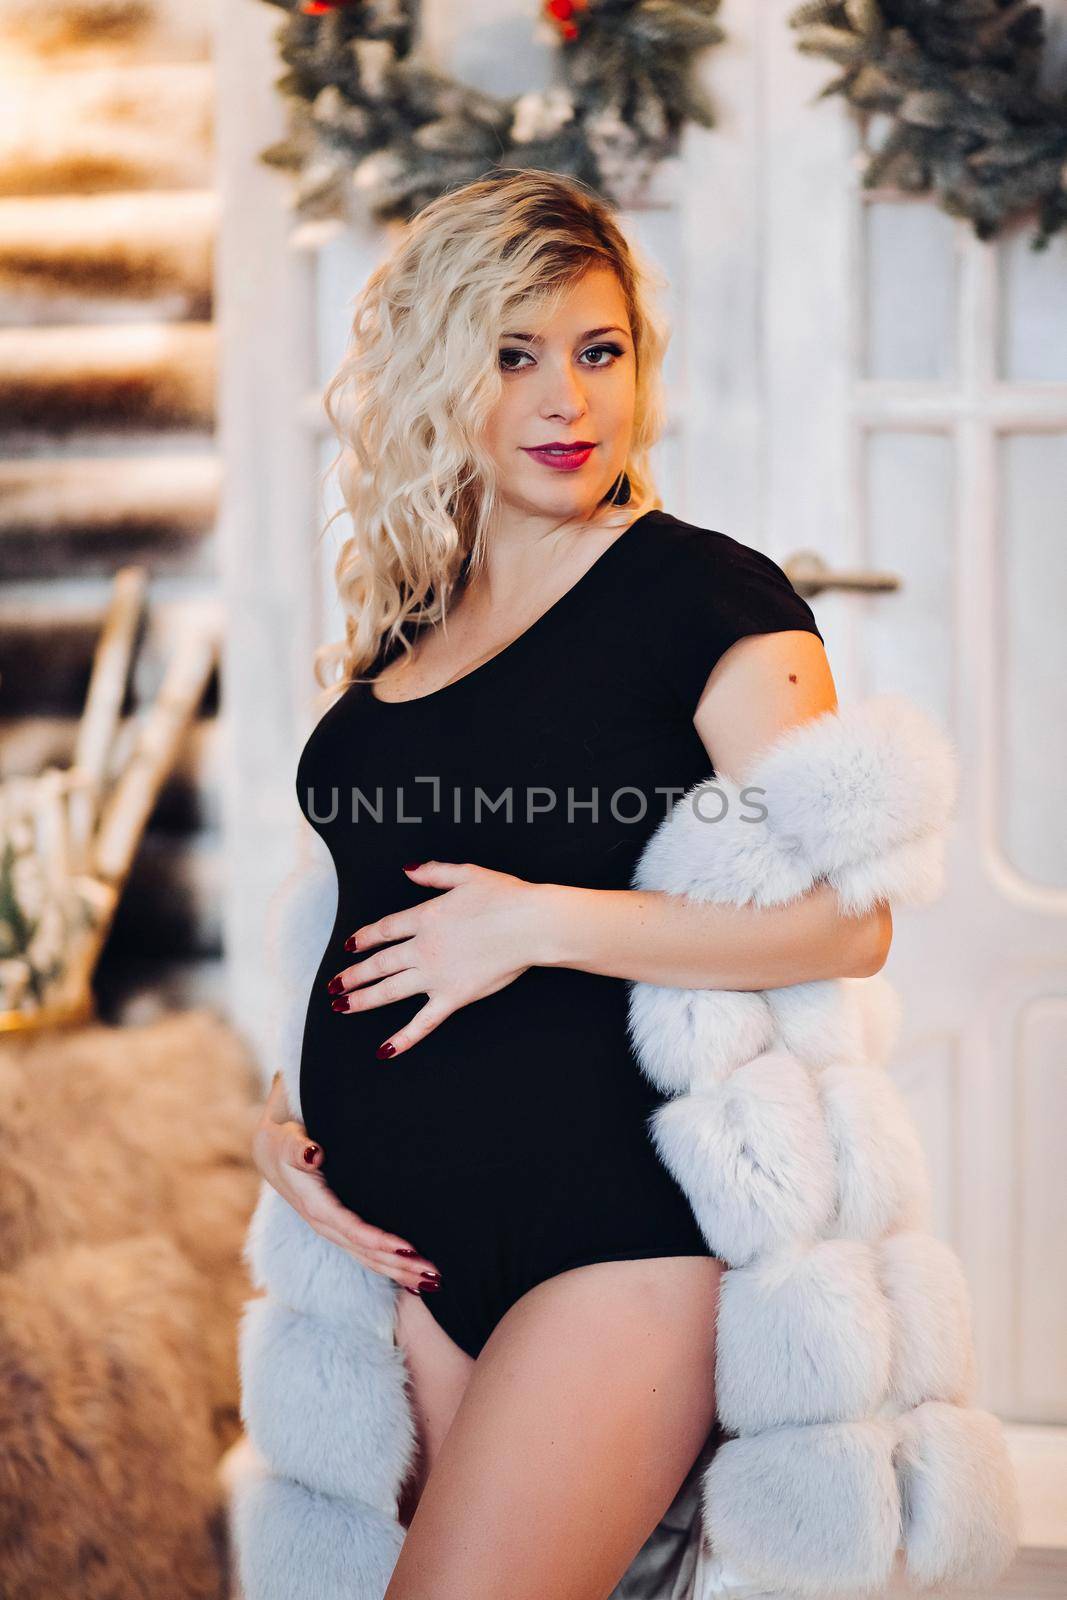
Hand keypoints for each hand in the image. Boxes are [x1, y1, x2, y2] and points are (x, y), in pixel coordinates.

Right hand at [251, 1071, 442, 1293]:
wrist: (270, 1151)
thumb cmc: (283, 1141)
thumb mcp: (286, 1141)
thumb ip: (297, 1148)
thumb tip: (312, 1153)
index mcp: (315, 1205)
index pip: (351, 1228)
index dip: (379, 1241)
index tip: (408, 1249)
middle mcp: (324, 1225)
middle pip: (365, 1252)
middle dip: (399, 1266)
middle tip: (434, 1275)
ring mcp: (332, 1231)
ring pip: (368, 1258)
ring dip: (399, 1272)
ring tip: (433, 1282)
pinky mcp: (339, 1230)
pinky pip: (366, 1254)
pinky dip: (389, 1267)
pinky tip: (412, 1278)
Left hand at [327, 859, 551, 1059]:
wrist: (530, 925)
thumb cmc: (505, 898)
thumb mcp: (467, 874)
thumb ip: (434, 872)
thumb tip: (407, 870)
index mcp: (426, 917)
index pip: (384, 930)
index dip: (364, 938)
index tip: (350, 946)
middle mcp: (424, 948)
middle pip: (379, 963)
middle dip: (353, 975)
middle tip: (334, 985)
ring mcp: (436, 975)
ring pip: (390, 990)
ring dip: (363, 999)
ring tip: (342, 1006)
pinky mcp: (454, 997)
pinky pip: (423, 1022)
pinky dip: (403, 1038)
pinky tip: (384, 1049)